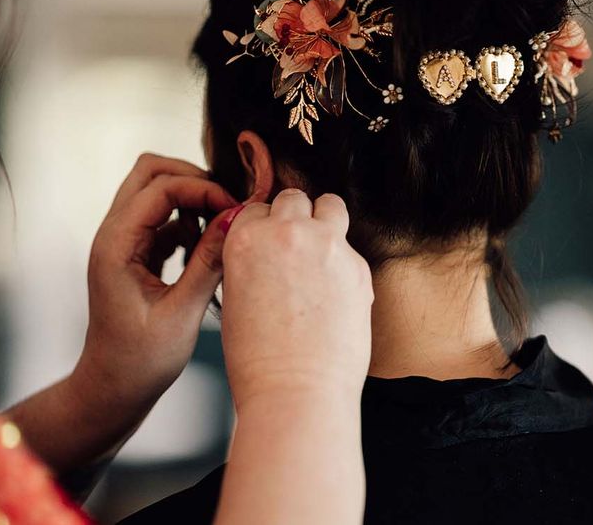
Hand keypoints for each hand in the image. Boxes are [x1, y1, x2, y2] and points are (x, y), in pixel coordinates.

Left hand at [72, 153, 238, 412]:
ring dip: (190, 197)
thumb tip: (236, 219)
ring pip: (155, 189)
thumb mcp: (182, 313)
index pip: (160, 188)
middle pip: (150, 172)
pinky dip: (187, 219)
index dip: (202, 190)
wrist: (113, 389)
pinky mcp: (135, 252)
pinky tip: (205, 248)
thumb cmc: (140, 361)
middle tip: (226, 205)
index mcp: (116, 246)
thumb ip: (209, 263)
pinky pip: (162, 215)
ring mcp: (122, 241)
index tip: (235, 211)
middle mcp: (113, 235)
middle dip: (193, 178)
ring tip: (218, 228)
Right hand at [220, 189, 373, 409]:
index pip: (256, 208)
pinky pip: (350, 247)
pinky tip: (337, 293)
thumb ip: (249, 262)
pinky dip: (344, 262)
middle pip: (294, 199)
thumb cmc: (258, 361)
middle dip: (294, 217)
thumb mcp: (234, 299)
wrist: (296, 393)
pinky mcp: (358, 265)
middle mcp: (286, 233)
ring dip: (325, 221)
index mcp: (246, 239)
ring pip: (330, 205)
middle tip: (295, 246)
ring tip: (322, 251)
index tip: (269, 243)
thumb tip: (265, 252)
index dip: (263, 227)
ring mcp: (326, 245)